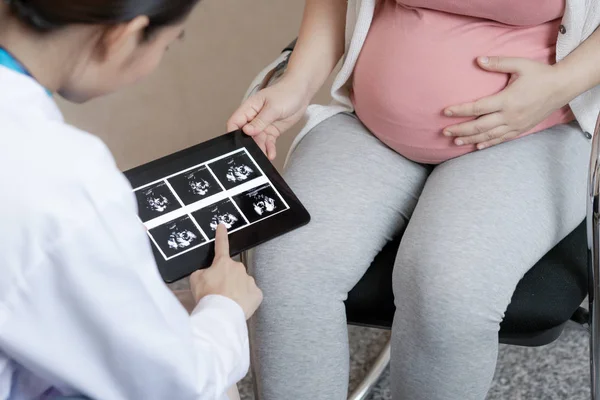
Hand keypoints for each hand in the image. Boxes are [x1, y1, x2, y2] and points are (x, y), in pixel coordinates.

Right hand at [189, 225, 262, 319]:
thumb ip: (203, 272)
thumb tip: (208, 274)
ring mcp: (249, 280)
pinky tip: (237, 306)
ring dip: (235, 290)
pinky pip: (250, 295)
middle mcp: (238, 268)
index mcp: (223, 263)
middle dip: (226, 279)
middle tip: (218, 292)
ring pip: (242, 283)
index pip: (221, 245)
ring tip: (226, 302)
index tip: (222, 226)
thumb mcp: (195, 279)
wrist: (221, 313)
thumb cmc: (208, 296)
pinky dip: (244, 300)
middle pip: (232, 271)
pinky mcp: (257, 294)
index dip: (221, 235)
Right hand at [227, 77, 309, 159]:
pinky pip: (268, 142)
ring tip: (264, 156)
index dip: (233, 133)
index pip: (235, 122)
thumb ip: (260, 121)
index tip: (237, 144)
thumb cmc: (286, 92)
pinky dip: (269, 149)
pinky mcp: (272, 131)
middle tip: (252, 153)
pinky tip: (271, 154)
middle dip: (248, 144)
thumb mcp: (273, 107)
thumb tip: (247, 131)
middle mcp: (253, 118)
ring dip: (260, 149)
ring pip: (257, 141)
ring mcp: (263, 125)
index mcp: (249, 108)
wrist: (302, 92)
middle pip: (245, 135)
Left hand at [443, 57, 568, 148]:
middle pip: (479, 126)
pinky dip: (488, 143)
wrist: (562, 87)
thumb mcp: (520, 64)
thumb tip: (477, 60)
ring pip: (489, 136)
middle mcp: (510, 116)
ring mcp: (516, 125)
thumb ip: (497, 63)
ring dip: (471, 140)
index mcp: (507, 100)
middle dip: (460, 130)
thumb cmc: (540, 74)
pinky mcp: (521, 129)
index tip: (445, 112)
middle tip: (444, 132)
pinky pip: (501, 139)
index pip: (477, 108)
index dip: (460, 111)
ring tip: (455, 141)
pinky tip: (477, 146)